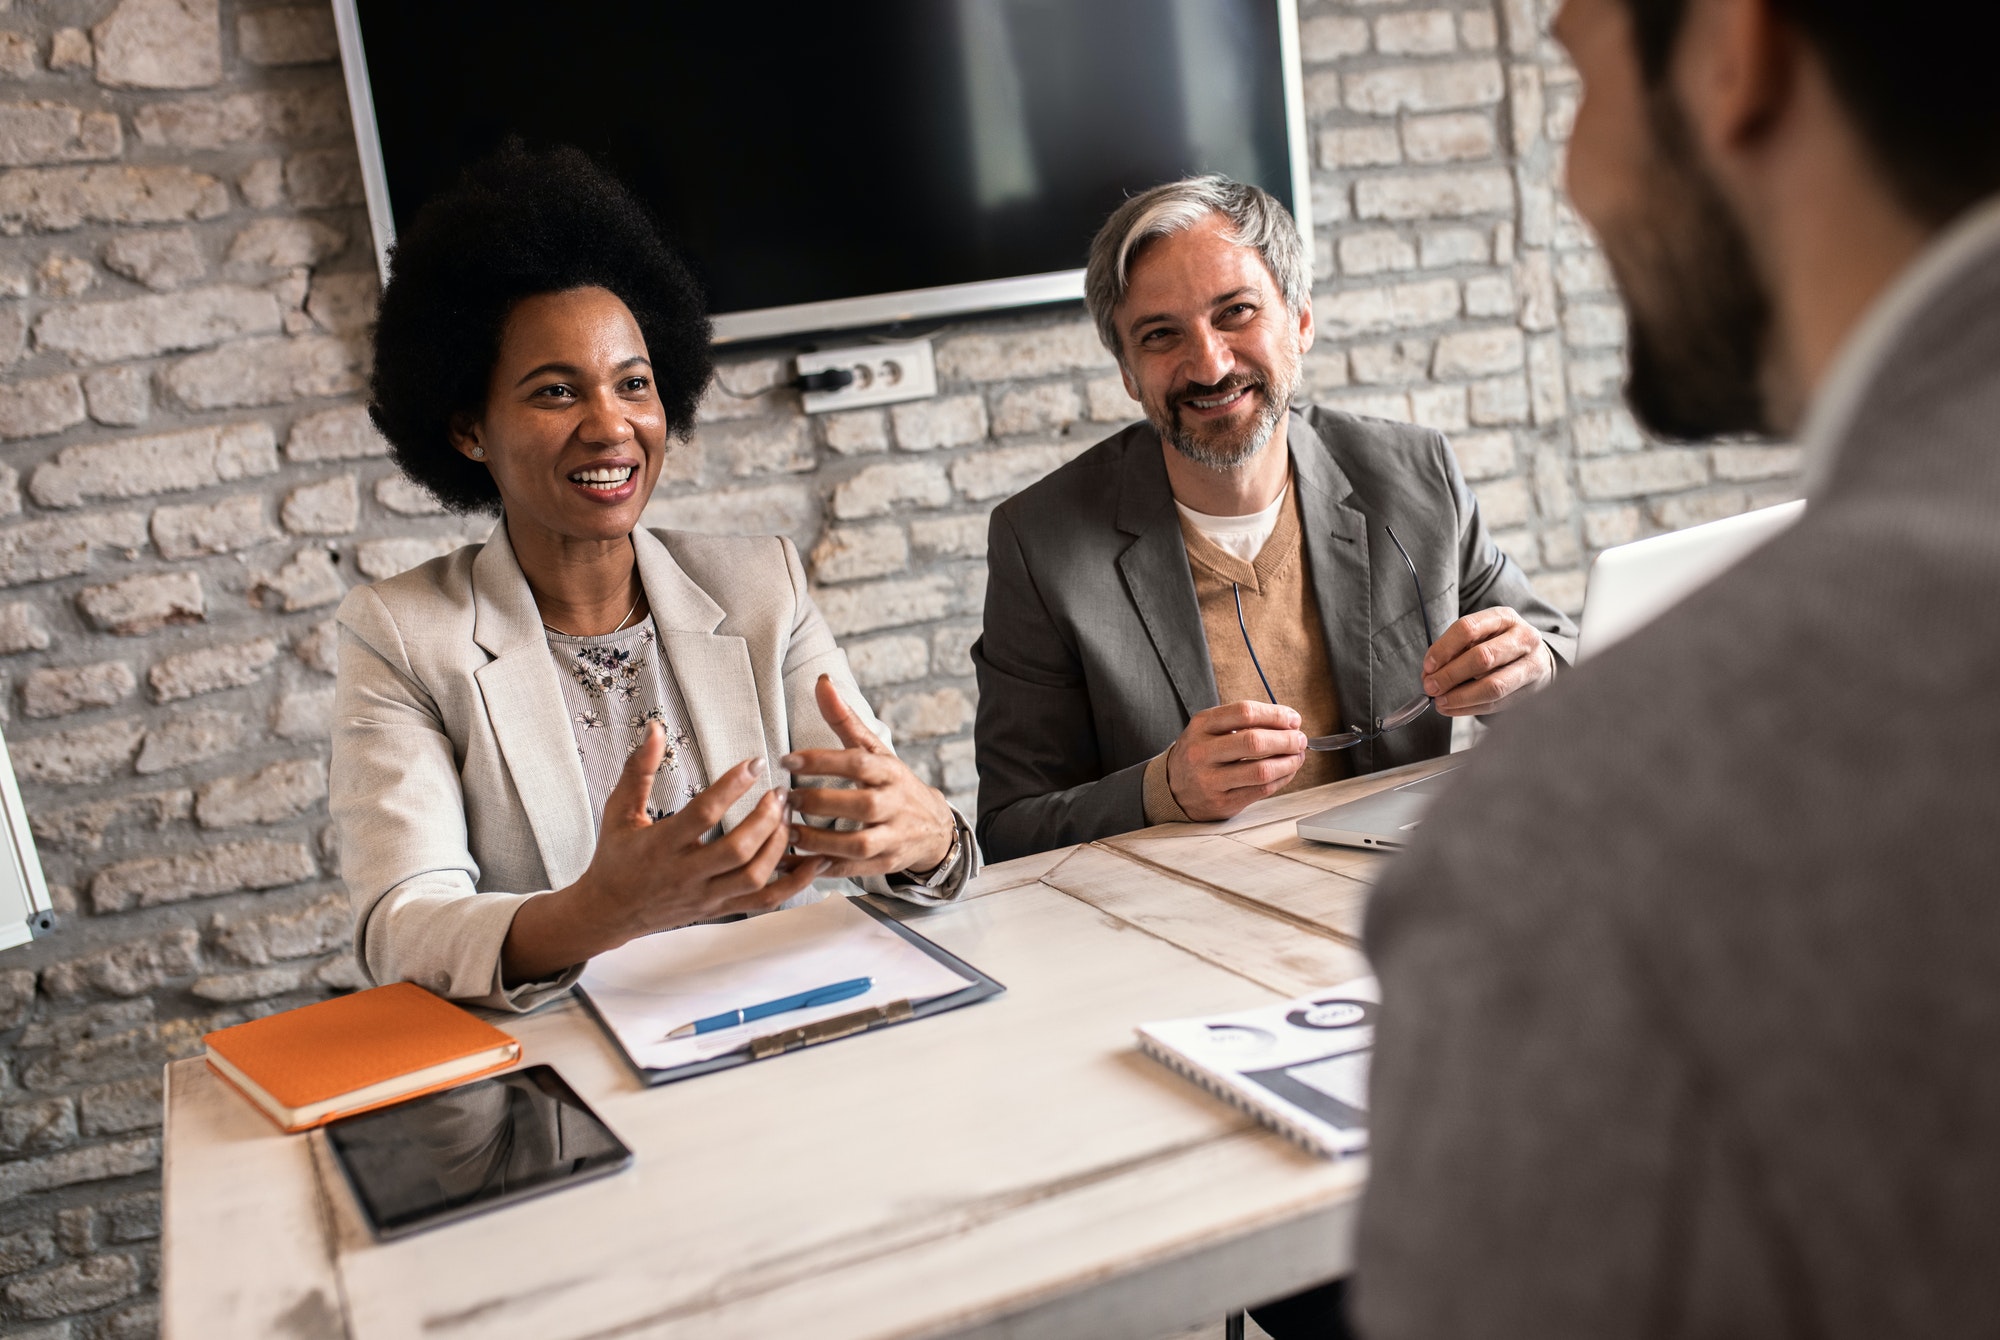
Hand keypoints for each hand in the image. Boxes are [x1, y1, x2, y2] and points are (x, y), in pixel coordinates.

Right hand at [501, 724, 826, 984]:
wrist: (611, 911)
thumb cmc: (616, 857)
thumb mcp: (619, 810)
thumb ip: (638, 769)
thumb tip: (654, 728)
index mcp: (662, 845)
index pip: (703, 814)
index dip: (731, 786)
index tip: (754, 763)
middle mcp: (686, 873)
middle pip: (737, 849)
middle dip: (765, 818)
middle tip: (780, 792)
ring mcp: (706, 895)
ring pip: (753, 876)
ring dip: (778, 845)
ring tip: (786, 816)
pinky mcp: (720, 909)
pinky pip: (764, 902)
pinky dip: (795, 884)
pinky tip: (815, 862)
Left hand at [784, 675, 956, 879]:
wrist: (933, 829)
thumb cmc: (893, 784)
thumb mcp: (874, 751)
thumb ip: (844, 719)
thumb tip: (822, 681)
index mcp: (889, 772)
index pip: (858, 762)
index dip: (823, 761)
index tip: (787, 759)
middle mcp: (895, 804)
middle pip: (862, 804)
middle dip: (821, 803)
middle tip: (785, 799)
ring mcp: (892, 837)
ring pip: (858, 844)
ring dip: (820, 841)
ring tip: (787, 833)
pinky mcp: (884, 864)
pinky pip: (852, 870)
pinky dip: (822, 869)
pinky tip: (794, 863)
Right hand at [1165, 700, 1307, 821]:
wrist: (1172, 786)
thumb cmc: (1201, 752)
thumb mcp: (1210, 728)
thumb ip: (1244, 722)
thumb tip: (1289, 724)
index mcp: (1201, 726)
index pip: (1245, 713)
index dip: (1275, 714)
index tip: (1293, 719)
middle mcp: (1202, 752)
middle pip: (1254, 742)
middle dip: (1286, 739)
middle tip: (1300, 739)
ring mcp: (1210, 780)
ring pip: (1261, 770)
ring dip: (1288, 762)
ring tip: (1297, 756)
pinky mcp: (1222, 803)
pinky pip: (1261, 790)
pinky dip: (1282, 779)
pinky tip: (1287, 771)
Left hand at [1420, 607, 1555, 716]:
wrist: (1537, 659)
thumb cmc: (1499, 645)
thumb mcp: (1480, 635)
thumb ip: (1455, 649)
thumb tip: (1429, 673)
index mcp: (1504, 617)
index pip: (1468, 628)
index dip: (1444, 648)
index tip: (1428, 666)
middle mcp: (1523, 638)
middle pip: (1482, 657)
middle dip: (1450, 675)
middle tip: (1430, 686)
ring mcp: (1531, 666)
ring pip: (1493, 686)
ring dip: (1460, 697)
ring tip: (1440, 701)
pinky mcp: (1532, 691)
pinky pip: (1496, 704)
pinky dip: (1469, 708)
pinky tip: (1452, 708)